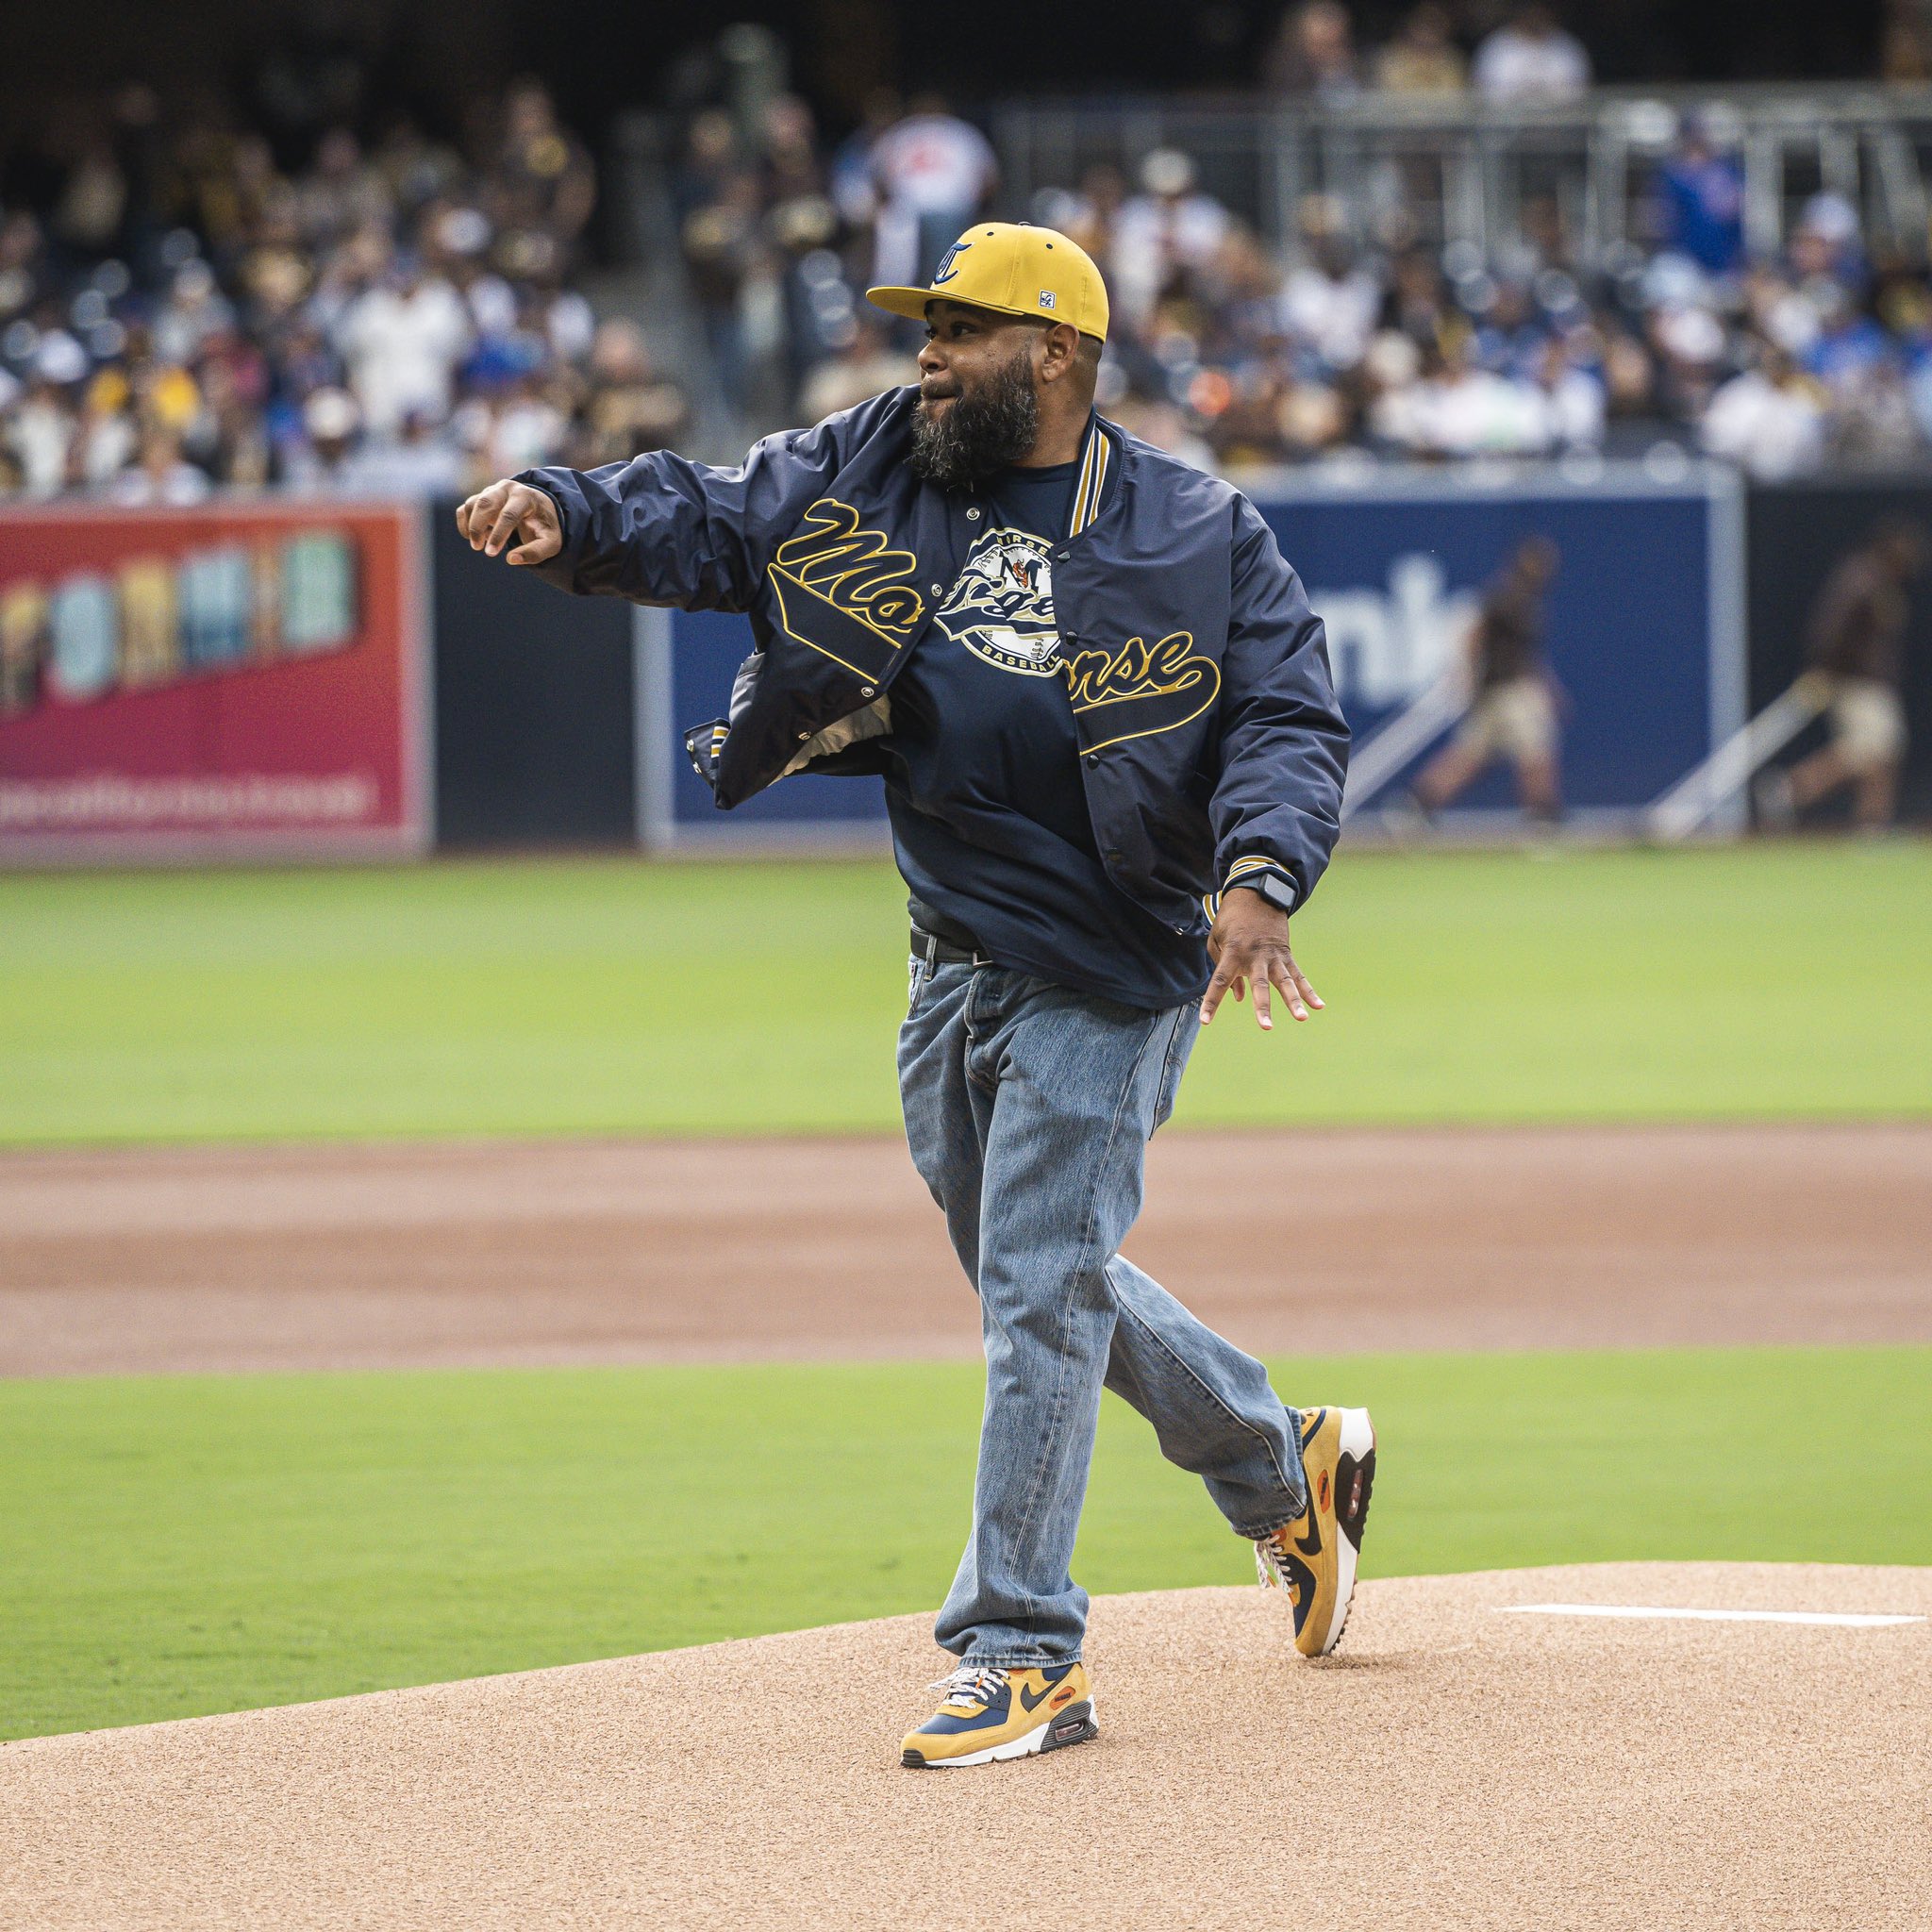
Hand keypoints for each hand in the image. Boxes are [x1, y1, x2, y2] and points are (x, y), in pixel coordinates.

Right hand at [455, 479, 561, 565]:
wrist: (540, 509)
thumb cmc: (544, 527)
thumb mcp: (550, 542)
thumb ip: (535, 552)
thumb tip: (511, 560)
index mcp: (526, 497)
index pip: (509, 514)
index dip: (498, 534)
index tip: (491, 553)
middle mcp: (507, 489)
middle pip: (485, 503)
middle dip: (477, 527)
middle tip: (477, 548)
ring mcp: (492, 490)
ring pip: (473, 504)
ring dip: (471, 526)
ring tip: (481, 544)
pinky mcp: (481, 497)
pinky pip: (466, 508)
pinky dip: (465, 524)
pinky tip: (475, 538)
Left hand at [1199, 892, 1323, 1031]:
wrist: (1256, 893)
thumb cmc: (1230, 920)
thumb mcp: (1218, 941)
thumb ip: (1224, 971)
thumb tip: (1239, 999)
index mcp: (1232, 953)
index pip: (1219, 982)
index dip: (1212, 1002)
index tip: (1206, 1021)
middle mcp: (1255, 956)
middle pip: (1259, 985)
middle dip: (1263, 1007)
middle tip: (1266, 1027)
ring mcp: (1274, 956)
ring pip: (1285, 982)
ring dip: (1293, 1001)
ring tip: (1302, 1018)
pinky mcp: (1286, 955)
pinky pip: (1299, 975)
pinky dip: (1309, 991)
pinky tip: (1319, 1006)